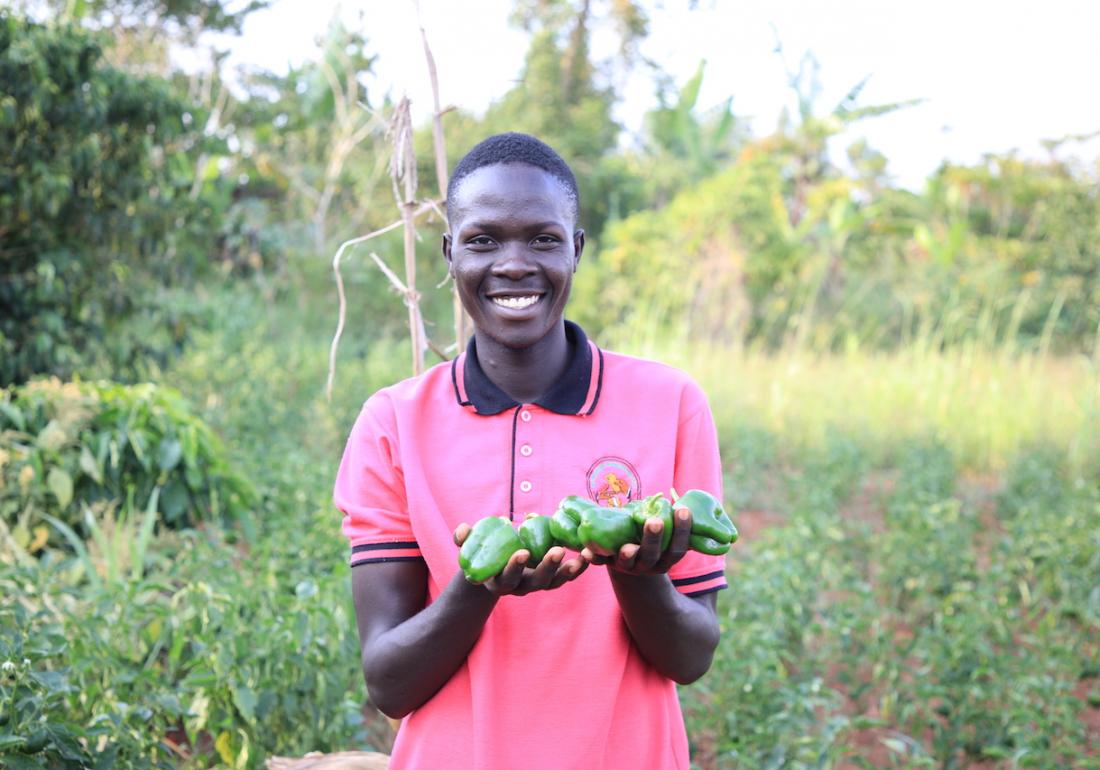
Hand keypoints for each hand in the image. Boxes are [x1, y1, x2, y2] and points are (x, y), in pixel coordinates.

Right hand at [453, 524, 589, 595]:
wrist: (494, 568)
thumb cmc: (482, 552)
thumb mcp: (470, 547)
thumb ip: (464, 539)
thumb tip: (462, 530)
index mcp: (500, 581)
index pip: (507, 578)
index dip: (514, 567)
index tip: (522, 553)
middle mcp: (520, 587)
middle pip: (537, 582)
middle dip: (548, 567)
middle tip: (558, 551)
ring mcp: (537, 584)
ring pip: (555, 582)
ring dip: (569, 571)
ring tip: (582, 557)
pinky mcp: (550, 578)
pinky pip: (565, 576)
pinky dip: (577, 567)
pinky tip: (588, 554)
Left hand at [582, 507, 691, 575]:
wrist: (628, 557)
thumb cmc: (650, 534)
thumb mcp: (663, 531)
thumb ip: (669, 518)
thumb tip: (681, 500)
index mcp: (665, 558)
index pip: (677, 548)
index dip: (682, 530)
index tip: (683, 509)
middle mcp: (647, 565)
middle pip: (652, 555)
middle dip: (654, 538)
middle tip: (655, 521)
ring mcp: (627, 566)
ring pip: (628, 562)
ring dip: (627, 554)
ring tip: (628, 547)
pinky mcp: (607, 562)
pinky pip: (600, 561)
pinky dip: (594, 557)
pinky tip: (587, 552)